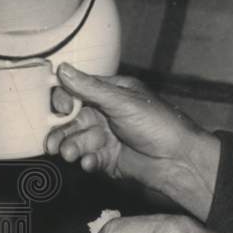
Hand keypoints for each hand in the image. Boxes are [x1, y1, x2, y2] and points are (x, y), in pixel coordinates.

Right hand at [45, 64, 220, 219]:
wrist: (178, 159)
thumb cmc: (159, 124)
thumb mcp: (123, 102)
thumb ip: (91, 88)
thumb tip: (62, 69)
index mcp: (111, 94)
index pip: (77, 92)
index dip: (64, 101)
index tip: (61, 110)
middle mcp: (106, 114)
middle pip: (72, 120)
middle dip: (62, 132)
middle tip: (53, 145)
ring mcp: (107, 137)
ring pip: (77, 141)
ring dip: (72, 147)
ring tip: (72, 154)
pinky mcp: (109, 159)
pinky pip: (88, 158)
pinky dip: (86, 161)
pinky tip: (90, 163)